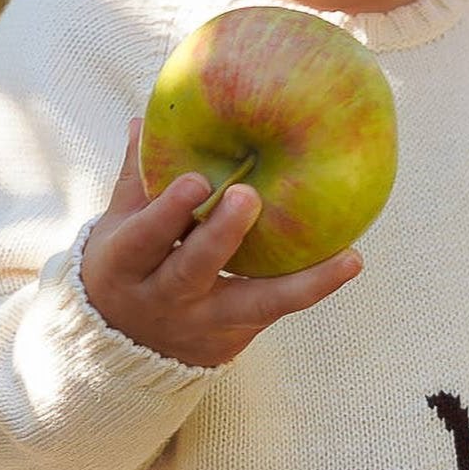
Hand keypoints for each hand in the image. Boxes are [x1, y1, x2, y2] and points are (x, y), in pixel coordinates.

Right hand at [80, 120, 361, 367]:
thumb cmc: (129, 268)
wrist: (126, 349)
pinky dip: (313, 284)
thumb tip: (141, 120)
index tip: (194, 180)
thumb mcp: (118, 229)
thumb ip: (137, 179)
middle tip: (247, 196)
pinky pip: (278, 307)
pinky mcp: (237, 333)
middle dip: (219, 236)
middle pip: (192, 270)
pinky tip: (349, 261)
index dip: (167, 212)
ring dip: (299, 279)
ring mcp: (203, 321)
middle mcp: (163, 298)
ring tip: (344, 254)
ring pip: (254, 301)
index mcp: (124, 265)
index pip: (144, 238)